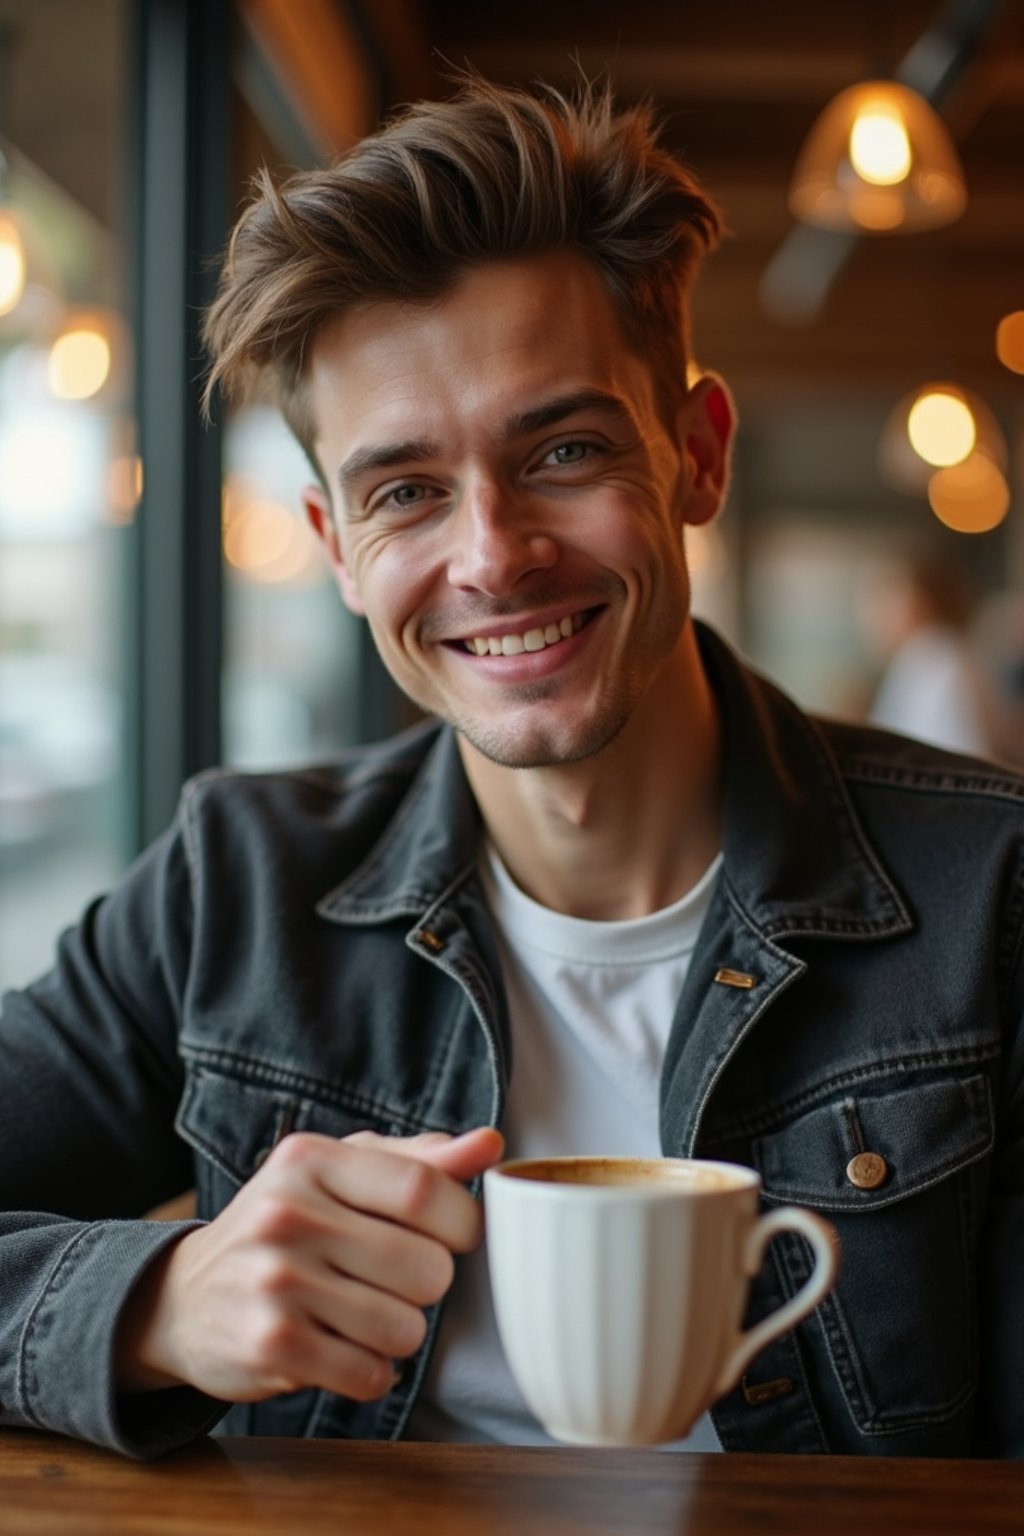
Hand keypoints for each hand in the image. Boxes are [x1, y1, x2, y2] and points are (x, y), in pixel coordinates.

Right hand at [116, 1125, 503, 1402]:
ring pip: (405, 1327)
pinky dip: (370, 1371)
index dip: (462, 1222)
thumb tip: (490, 1146)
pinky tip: (340, 1349)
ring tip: (360, 1313)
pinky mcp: (270, 1346)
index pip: (424, 1191)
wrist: (183, 1298)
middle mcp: (287, 1214)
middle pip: (426, 1267)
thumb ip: (417, 1160)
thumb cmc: (285, 1225)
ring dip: (399, 1332)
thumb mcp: (339, 1174)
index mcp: (311, 1160)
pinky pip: (370, 1373)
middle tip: (392, 1279)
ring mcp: (276, 1282)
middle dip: (427, 1284)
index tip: (455, 1236)